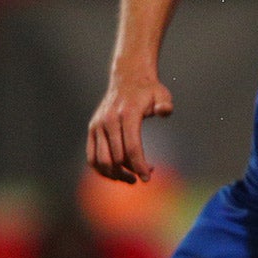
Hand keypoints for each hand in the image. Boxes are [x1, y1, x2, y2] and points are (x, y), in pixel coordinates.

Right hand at [88, 66, 173, 182]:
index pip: (132, 147)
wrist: (127, 79)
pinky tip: (117, 174)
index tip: (147, 177)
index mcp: (127, 114)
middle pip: (116, 157)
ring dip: (114, 174)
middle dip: (131, 171)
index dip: (139, 165)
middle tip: (145, 175)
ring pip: (100, 160)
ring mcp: (98, 126)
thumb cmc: (148, 91)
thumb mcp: (162, 94)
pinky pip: (92, 156)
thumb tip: (164, 111)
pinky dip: (102, 169)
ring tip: (130, 179)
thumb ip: (165, 104)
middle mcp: (109, 121)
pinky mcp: (92, 130)